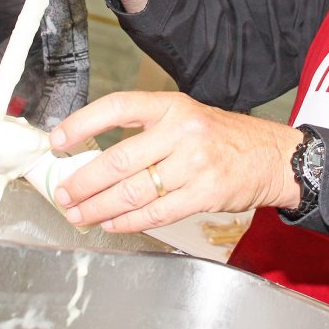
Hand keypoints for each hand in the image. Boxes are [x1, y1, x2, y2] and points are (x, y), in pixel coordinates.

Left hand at [48, 92, 304, 231]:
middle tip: (63, 194)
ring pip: (133, 191)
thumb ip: (145, 132)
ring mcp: (194, 164)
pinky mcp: (204, 194)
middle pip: (119, 159)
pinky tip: (110, 223)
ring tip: (79, 214)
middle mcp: (182, 131)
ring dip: (99, 207)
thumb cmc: (220, 138)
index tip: (57, 142)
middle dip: (84, 181)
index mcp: (172, 106)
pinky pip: (155, 212)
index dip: (82, 124)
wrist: (271, 157)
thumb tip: (92, 157)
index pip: (117, 107)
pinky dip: (127, 221)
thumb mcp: (185, 117)